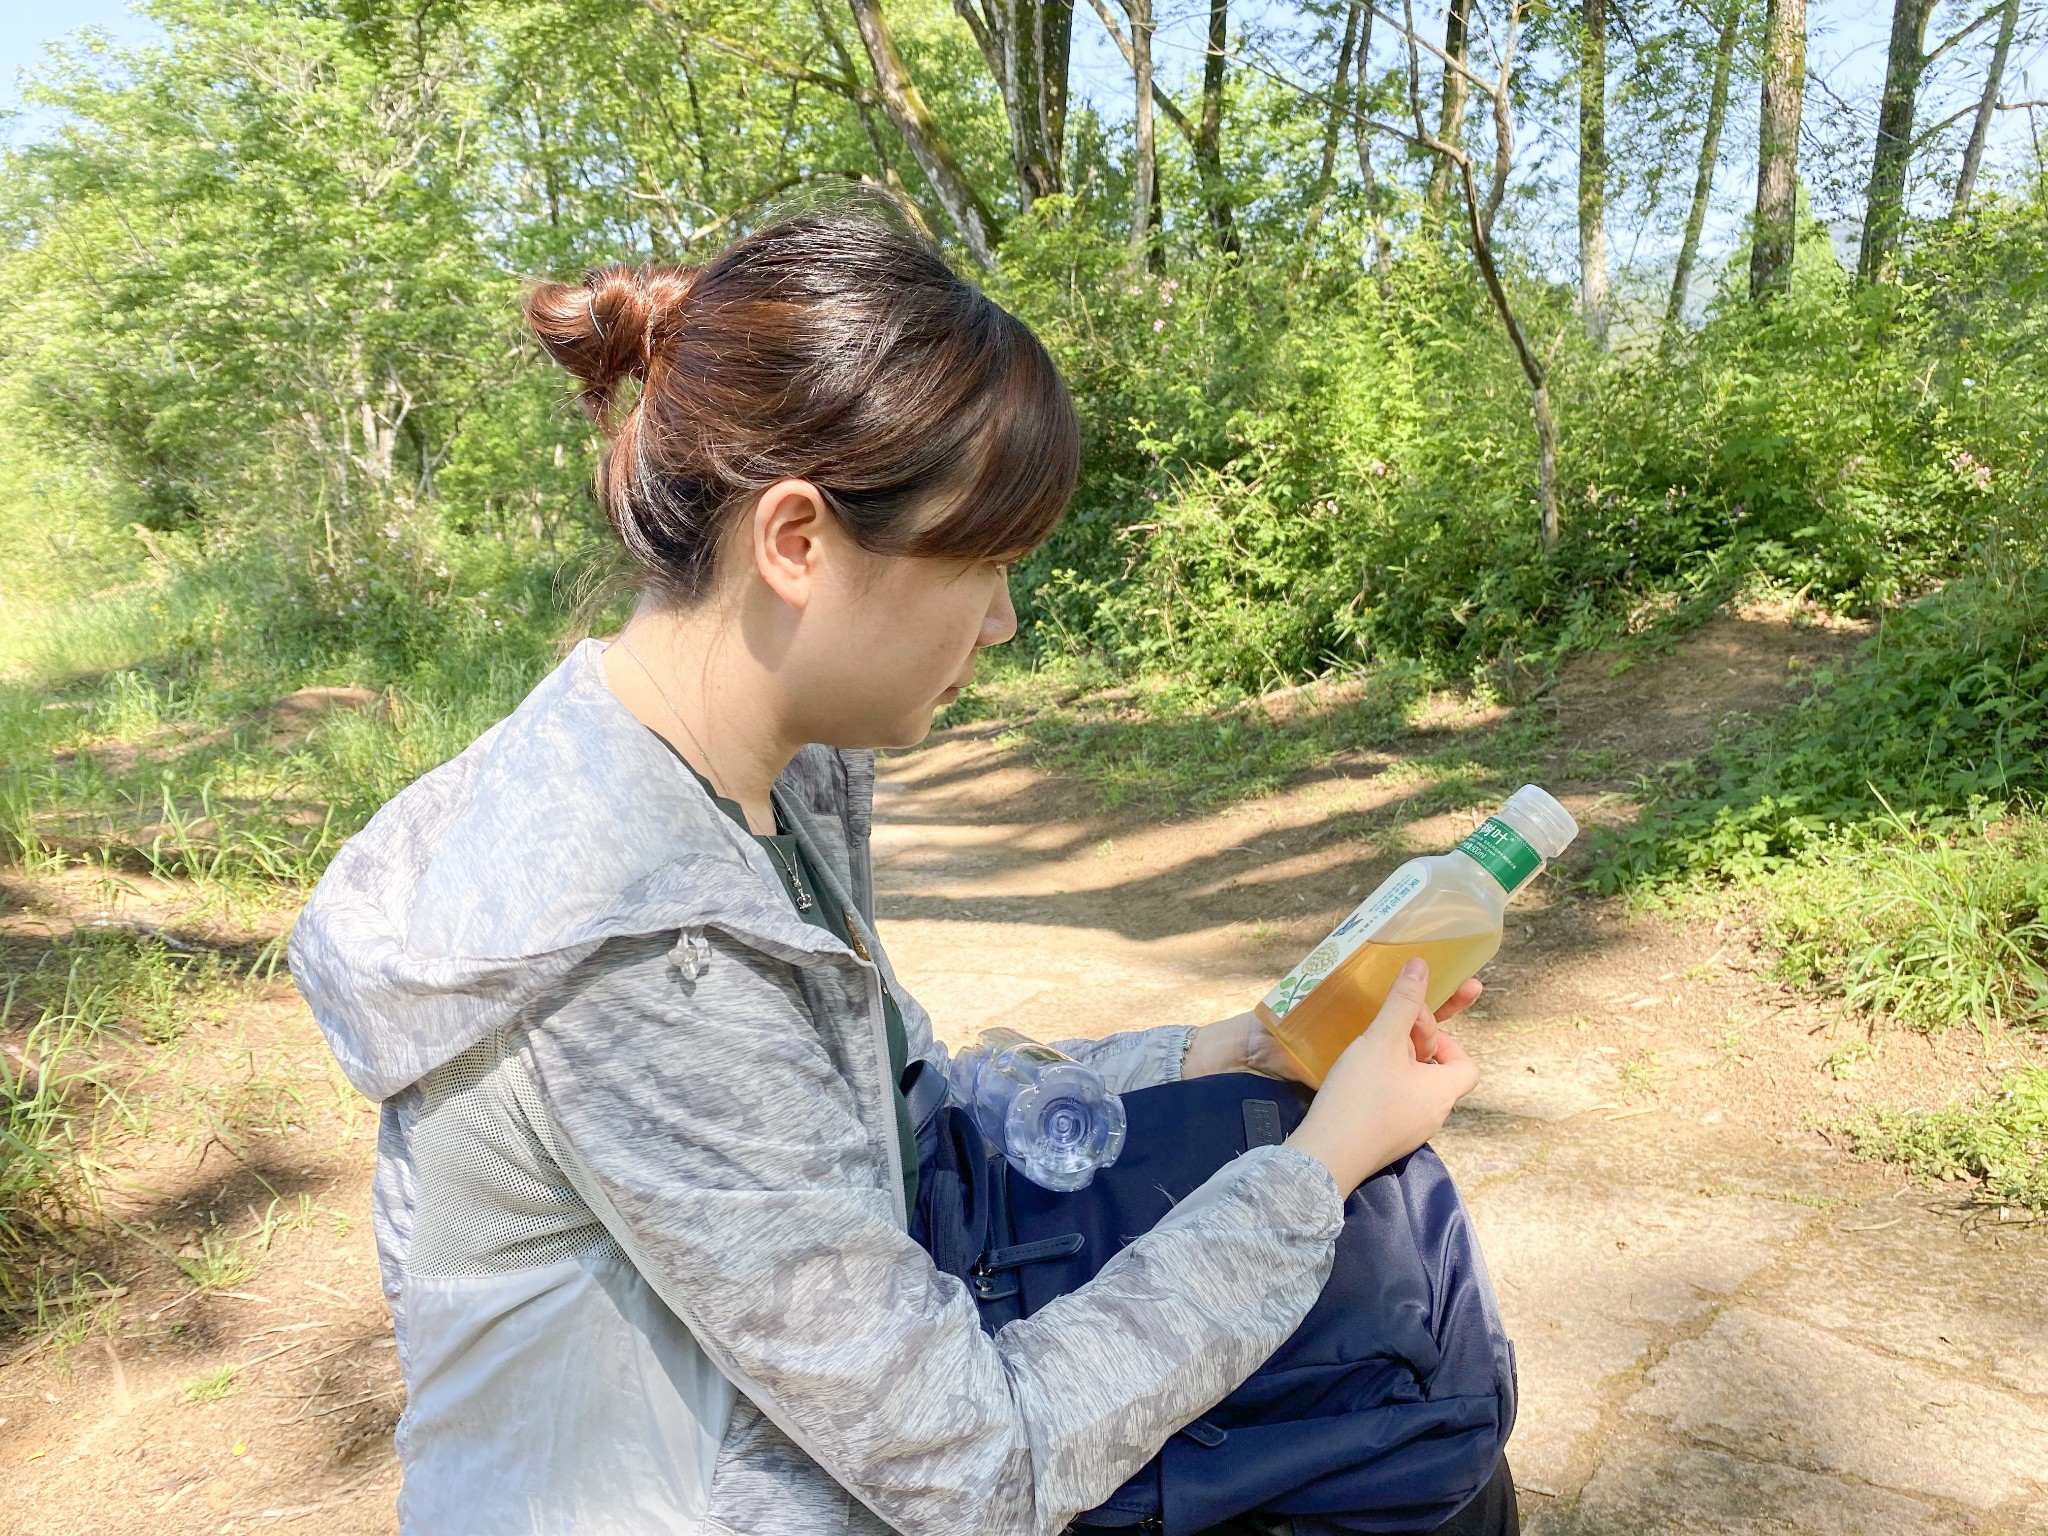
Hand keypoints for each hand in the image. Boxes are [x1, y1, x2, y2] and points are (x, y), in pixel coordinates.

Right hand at [1283, 958, 1480, 1193]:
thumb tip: (1422, 966)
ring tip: (1367, 1055)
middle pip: (1438, 1074)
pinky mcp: (1385, 1143)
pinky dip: (1383, 1089)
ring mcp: (1409, 1133)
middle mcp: (1433, 1116)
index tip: (1416, 1030)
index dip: (1447, 1042)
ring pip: (1414, 1091)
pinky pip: (1395, 1108)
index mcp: (1442, 1092)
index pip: (1466, 1065)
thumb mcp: (1381, 1041)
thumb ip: (1402, 1002)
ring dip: (1397, 1067)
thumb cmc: (1360, 1096)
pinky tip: (1354, 1081)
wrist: (1325, 1156)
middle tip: (1386, 1036)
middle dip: (1415, 1048)